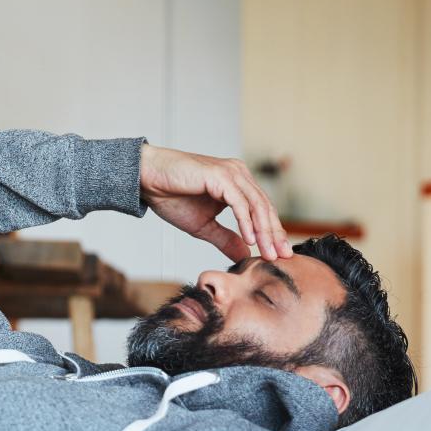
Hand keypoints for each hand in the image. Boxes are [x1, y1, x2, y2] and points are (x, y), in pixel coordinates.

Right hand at [139, 144, 290, 262]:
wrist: (148, 179)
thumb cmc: (171, 196)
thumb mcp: (203, 226)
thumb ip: (225, 238)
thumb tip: (245, 254)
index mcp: (237, 184)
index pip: (262, 211)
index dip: (273, 233)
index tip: (280, 255)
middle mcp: (239, 175)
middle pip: (265, 208)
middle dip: (274, 234)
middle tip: (282, 257)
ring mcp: (231, 173)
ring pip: (256, 205)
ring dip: (264, 231)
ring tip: (269, 252)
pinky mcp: (220, 176)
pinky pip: (239, 203)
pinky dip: (246, 222)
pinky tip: (250, 239)